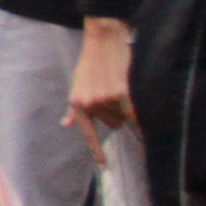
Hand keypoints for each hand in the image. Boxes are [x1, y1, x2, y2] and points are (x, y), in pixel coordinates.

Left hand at [65, 22, 134, 149]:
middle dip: (118, 113)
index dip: (98, 151)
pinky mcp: (121, 93)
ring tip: (122, 85)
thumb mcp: (77, 84)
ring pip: (125, 116)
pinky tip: (138, 102)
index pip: (89, 134)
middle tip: (116, 91)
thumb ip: (75, 106)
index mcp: (78, 103)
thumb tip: (66, 123)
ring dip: (127, 107)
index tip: (105, 167)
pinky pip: (134, 111)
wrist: (103, 38)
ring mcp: (106, 99)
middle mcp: (91, 104)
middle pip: (114, 123)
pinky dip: (138, 111)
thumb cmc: (92, 61)